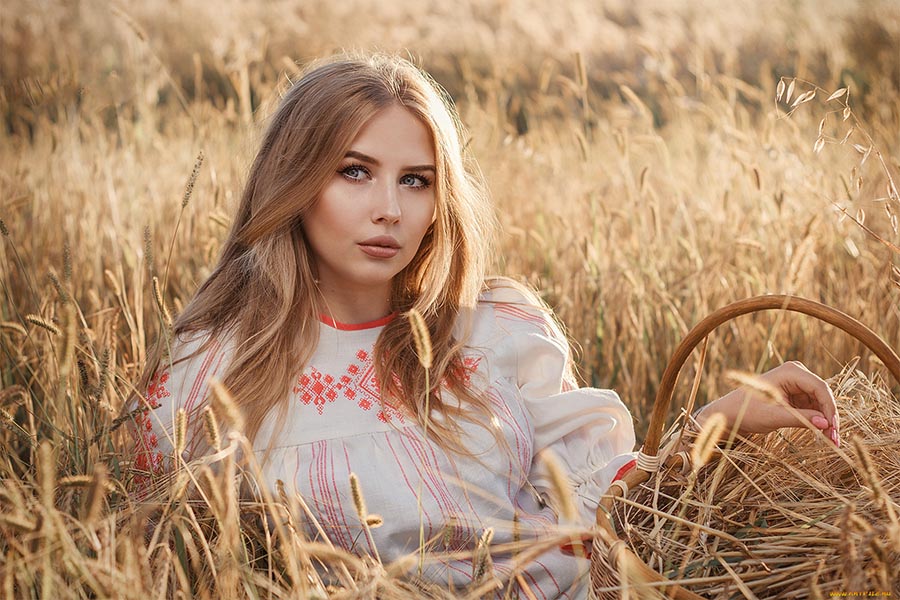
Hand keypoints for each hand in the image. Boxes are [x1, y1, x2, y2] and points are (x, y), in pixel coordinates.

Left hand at [695, 361, 839, 446]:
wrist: (731, 414)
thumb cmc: (746, 412)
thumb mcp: (773, 417)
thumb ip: (800, 419)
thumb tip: (825, 424)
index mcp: (790, 372)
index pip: (819, 388)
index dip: (830, 408)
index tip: (833, 428)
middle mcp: (796, 374)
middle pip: (823, 395)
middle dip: (830, 417)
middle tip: (835, 440)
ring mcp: (797, 384)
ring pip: (821, 403)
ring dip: (826, 421)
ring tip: (831, 441)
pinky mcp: (796, 395)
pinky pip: (813, 407)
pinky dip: (818, 420)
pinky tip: (823, 435)